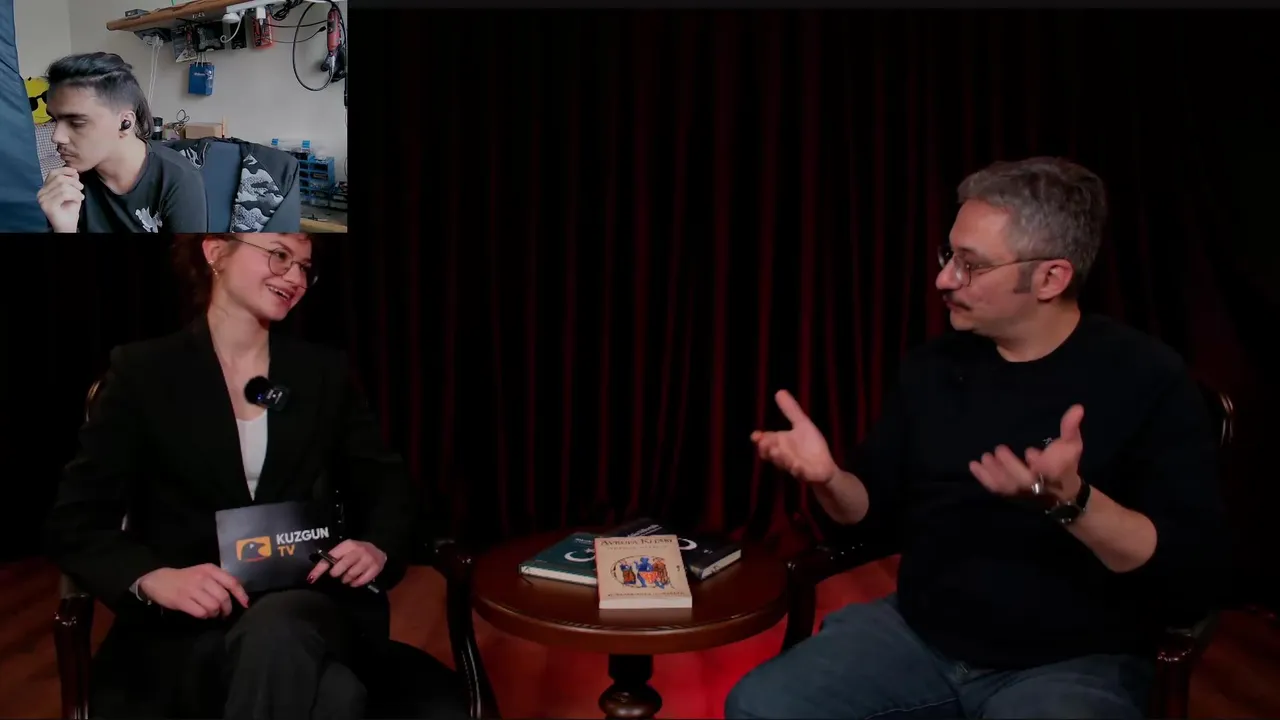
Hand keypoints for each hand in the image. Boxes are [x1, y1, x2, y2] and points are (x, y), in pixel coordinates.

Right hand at [37, 168, 82, 232]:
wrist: (68, 226)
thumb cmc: (69, 211)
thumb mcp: (72, 193)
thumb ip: (71, 183)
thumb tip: (74, 172)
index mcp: (44, 188)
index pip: (53, 173)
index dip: (64, 170)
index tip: (75, 172)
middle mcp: (41, 193)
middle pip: (59, 178)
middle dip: (74, 182)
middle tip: (81, 188)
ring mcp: (42, 199)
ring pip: (63, 186)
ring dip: (76, 191)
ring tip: (80, 197)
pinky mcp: (47, 205)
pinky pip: (64, 194)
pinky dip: (75, 195)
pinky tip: (78, 200)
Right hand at [137, 564, 249, 619]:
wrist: (159, 580)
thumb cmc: (185, 577)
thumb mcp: (203, 573)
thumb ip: (218, 580)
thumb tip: (236, 595)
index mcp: (210, 570)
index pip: (232, 582)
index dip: (241, 595)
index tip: (245, 604)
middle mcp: (203, 578)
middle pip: (223, 597)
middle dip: (227, 608)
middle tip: (224, 613)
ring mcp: (192, 589)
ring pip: (213, 606)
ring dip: (215, 613)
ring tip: (212, 613)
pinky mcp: (182, 600)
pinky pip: (201, 612)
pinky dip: (205, 616)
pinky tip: (202, 614)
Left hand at [309, 539, 385, 586]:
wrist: (379, 550)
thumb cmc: (357, 552)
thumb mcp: (346, 550)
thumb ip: (333, 558)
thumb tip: (315, 573)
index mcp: (348, 545)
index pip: (330, 557)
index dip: (320, 569)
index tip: (311, 579)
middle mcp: (358, 550)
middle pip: (341, 566)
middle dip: (336, 573)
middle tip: (337, 574)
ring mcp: (368, 559)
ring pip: (351, 575)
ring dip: (346, 579)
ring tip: (347, 577)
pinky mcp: (375, 568)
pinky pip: (361, 581)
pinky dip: (355, 583)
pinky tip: (355, 580)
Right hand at [751, 390, 839, 484]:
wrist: (825, 466)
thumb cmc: (810, 446)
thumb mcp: (802, 424)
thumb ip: (790, 411)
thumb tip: (779, 391)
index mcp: (780, 444)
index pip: (766, 441)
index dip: (759, 439)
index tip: (755, 435)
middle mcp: (783, 456)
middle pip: (771, 454)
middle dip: (767, 449)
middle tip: (765, 443)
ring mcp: (794, 467)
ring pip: (784, 464)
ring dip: (780, 458)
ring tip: (778, 451)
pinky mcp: (807, 475)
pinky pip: (801, 474)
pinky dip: (798, 471)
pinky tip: (797, 466)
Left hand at [969, 404, 1084, 501]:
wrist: (1061, 493)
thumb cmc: (1065, 464)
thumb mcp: (1072, 444)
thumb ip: (1070, 427)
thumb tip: (1077, 408)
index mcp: (1057, 473)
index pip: (1050, 472)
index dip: (1041, 464)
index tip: (1031, 452)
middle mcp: (1039, 486)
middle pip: (1024, 482)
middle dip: (1011, 466)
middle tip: (999, 449)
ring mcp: (1023, 492)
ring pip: (1007, 487)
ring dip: (994, 472)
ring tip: (985, 456)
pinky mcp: (1011, 495)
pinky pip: (996, 489)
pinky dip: (984, 478)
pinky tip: (973, 465)